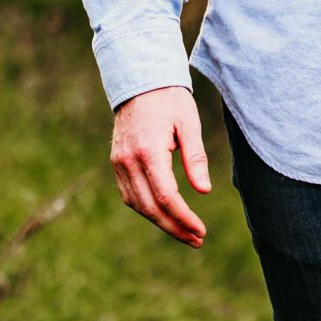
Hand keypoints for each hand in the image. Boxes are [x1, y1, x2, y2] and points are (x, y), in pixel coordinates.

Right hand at [110, 85, 211, 246]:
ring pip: (137, 205)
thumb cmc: (169, 99)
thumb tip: (204, 192)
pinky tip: (165, 215)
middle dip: (174, 228)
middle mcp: (129, 161)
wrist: (139, 80)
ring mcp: (119, 163)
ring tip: (185, 232)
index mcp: (148, 151)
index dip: (183, 218)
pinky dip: (146, 208)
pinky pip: (129, 194)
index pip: (166, 196)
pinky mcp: (117, 162)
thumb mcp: (189, 123)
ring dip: (160, 222)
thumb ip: (195, 157)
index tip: (201, 231)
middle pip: (150, 207)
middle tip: (196, 240)